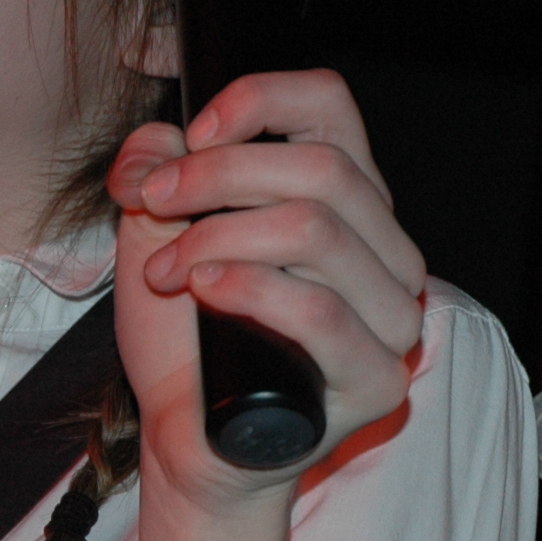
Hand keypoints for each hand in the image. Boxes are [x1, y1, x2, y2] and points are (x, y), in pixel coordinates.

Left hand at [106, 69, 426, 516]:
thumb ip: (152, 174)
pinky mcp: (376, 379)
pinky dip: (250, 289)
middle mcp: (383, 248)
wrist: (188, 441)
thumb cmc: (188, 335)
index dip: (261, 99)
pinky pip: (322, 313)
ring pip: (318, 230)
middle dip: (218, 175)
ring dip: (221, 235)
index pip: (331, 106)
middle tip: (152, 203)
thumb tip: (154, 152)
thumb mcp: (154, 234)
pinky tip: (204, 289)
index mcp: (344, 198)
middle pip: (322, 168)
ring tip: (165, 271)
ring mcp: (389, 315)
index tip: (195, 133)